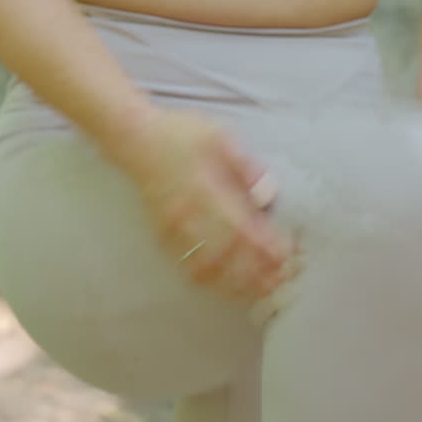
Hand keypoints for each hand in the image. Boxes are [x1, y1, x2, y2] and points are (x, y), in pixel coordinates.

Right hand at [111, 109, 293, 300]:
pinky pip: (189, 266)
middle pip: (227, 256)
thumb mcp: (220, 136)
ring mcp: (173, 230)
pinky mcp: (163, 237)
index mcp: (204, 190)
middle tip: (281, 279)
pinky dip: (212, 281)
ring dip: (236, 282)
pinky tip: (228, 284)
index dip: (265, 247)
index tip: (287, 254)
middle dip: (256, 272)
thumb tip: (268, 196)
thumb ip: (246, 166)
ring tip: (260, 288)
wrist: (135, 140)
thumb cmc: (181, 133)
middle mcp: (188, 216)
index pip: (241, 229)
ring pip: (208, 268)